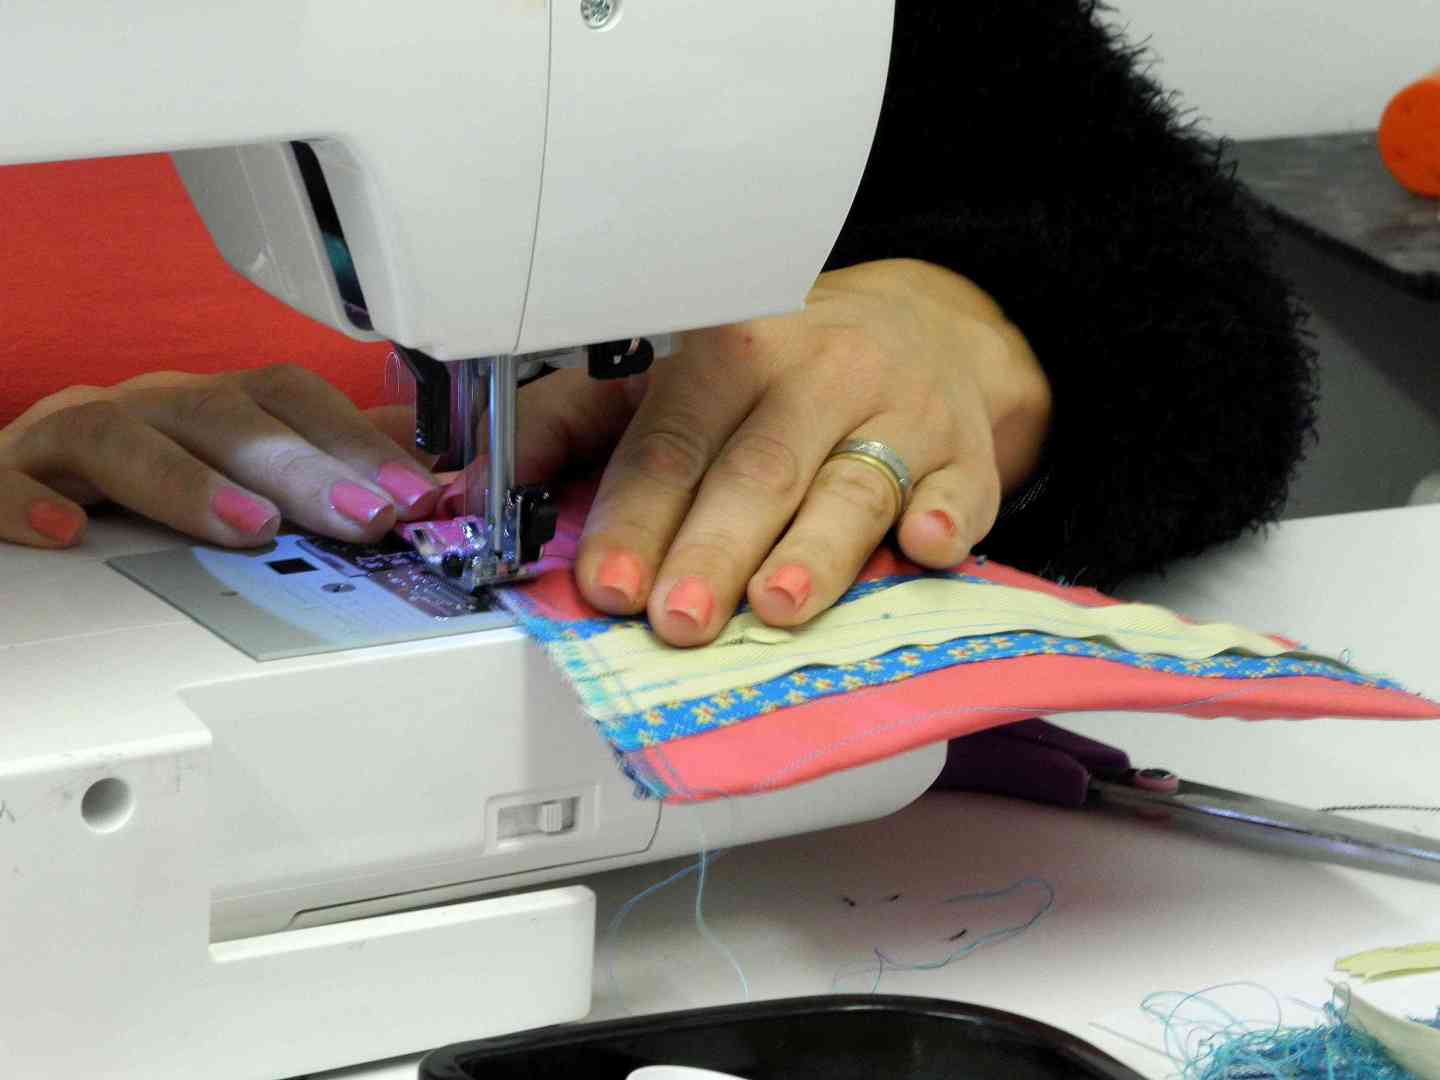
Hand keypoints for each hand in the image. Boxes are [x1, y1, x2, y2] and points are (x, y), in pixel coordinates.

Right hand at [0, 365, 440, 548]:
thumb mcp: (246, 466)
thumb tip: (434, 473)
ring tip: (249, 529)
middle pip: (222, 414)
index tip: (418, 495)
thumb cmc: (147, 475)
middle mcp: (148, 408)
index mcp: (212, 405)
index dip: (357, 439)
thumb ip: (332, 466)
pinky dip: (24, 498)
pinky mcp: (5, 473)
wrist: (25, 483)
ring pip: (120, 435)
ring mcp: (68, 437)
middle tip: (364, 517)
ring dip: (187, 482)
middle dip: (300, 465)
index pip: (291, 397)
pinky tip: (65, 533)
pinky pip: (2, 477)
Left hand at [498, 259, 1051, 645]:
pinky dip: (944, 519)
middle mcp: (820, 372)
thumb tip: (481, 484)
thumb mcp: (673, 377)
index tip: (608, 582)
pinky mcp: (966, 454)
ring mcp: (902, 412)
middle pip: (760, 468)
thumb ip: (579, 425)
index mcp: (733, 350)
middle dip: (715, 547)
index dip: (639, 514)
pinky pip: (962, 489)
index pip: (675, 438)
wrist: (916, 331)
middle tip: (679, 617)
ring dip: (816, 551)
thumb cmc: (776, 374)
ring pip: (854, 485)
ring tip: (777, 608)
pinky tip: (923, 547)